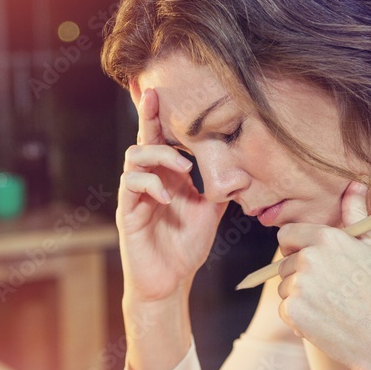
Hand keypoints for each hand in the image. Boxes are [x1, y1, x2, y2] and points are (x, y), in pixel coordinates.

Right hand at [118, 85, 227, 302]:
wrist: (170, 282)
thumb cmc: (185, 247)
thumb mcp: (209, 212)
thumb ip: (219, 188)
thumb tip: (243, 168)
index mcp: (166, 176)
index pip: (161, 138)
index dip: (158, 114)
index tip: (160, 87)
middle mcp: (148, 180)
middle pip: (143, 138)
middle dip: (148, 115)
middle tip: (156, 95)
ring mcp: (135, 195)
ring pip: (134, 157)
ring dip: (159, 155)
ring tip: (183, 167)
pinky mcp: (127, 213)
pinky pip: (131, 186)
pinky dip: (150, 184)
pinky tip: (167, 195)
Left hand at [275, 181, 370, 369]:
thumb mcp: (370, 249)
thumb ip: (355, 215)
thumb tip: (355, 183)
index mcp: (327, 239)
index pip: (287, 234)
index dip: (297, 248)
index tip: (311, 261)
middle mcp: (309, 258)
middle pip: (284, 263)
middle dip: (300, 276)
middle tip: (332, 292)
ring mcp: (299, 285)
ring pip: (284, 287)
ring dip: (300, 298)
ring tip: (332, 307)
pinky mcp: (292, 311)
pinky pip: (285, 309)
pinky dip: (299, 318)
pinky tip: (326, 322)